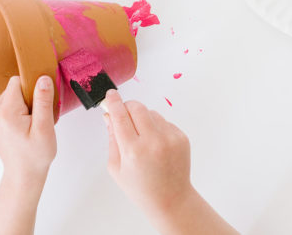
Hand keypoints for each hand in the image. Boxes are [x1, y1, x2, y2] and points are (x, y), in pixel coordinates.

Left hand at [0, 75, 55, 234]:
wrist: (24, 173)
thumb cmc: (36, 154)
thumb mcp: (45, 127)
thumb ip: (43, 101)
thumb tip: (43, 78)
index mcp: (5, 113)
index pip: (17, 82)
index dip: (33, 88)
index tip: (40, 105)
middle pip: (14, 89)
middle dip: (29, 98)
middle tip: (37, 118)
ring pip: (11, 96)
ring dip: (24, 105)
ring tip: (31, 124)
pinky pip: (7, 105)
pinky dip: (18, 111)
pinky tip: (24, 125)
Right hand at [103, 89, 191, 215]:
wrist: (170, 198)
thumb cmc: (140, 187)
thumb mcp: (116, 167)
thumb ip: (112, 139)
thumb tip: (109, 115)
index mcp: (133, 150)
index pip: (121, 117)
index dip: (114, 103)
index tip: (111, 95)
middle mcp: (154, 141)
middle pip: (138, 108)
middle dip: (128, 106)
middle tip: (123, 113)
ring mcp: (170, 138)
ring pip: (152, 113)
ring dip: (143, 118)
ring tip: (141, 138)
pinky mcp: (181, 137)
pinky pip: (165, 122)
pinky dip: (157, 127)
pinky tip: (155, 144)